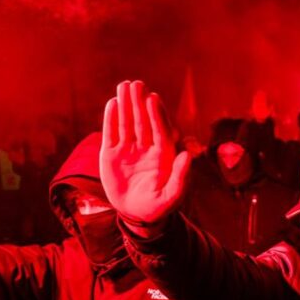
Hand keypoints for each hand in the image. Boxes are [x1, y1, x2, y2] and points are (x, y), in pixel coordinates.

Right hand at [99, 80, 190, 228]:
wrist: (136, 215)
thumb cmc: (158, 207)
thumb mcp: (171, 196)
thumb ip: (180, 178)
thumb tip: (188, 155)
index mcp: (163, 154)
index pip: (160, 130)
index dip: (157, 115)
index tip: (153, 98)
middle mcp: (146, 147)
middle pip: (143, 121)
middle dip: (140, 103)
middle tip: (137, 84)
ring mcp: (128, 149)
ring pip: (127, 123)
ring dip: (126, 105)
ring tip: (124, 86)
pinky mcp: (111, 154)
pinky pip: (112, 133)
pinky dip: (111, 118)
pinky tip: (113, 103)